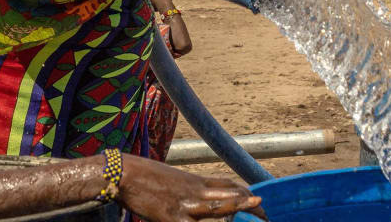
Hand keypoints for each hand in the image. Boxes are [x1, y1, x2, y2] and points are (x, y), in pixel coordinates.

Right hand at [117, 156, 264, 220]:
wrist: (123, 173)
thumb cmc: (144, 177)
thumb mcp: (172, 180)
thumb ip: (188, 188)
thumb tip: (199, 193)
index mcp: (195, 181)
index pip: (229, 184)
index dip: (245, 192)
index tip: (258, 200)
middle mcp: (196, 190)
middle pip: (231, 194)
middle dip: (251, 205)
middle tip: (266, 213)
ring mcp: (186, 204)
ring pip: (220, 209)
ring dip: (239, 211)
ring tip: (259, 213)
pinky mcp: (172, 217)